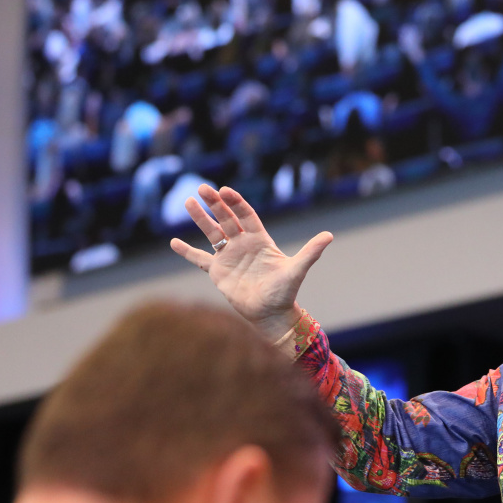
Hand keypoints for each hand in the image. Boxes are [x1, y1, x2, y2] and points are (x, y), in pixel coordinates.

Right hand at [169, 184, 333, 341]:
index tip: (224, 190)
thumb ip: (310, 252)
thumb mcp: (296, 270)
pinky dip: (186, 251)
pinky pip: (199, 259)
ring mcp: (229, 257)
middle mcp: (243, 244)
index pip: (245, 215)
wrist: (271, 314)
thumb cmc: (285, 292)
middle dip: (215, 203)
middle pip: (226, 219)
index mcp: (260, 240)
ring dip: (200, 218)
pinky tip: (173, 241)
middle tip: (202, 187)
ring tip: (188, 201)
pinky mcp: (217, 272)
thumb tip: (329, 235)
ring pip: (211, 233)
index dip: (235, 202)